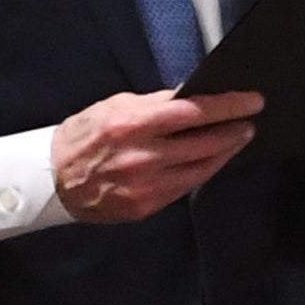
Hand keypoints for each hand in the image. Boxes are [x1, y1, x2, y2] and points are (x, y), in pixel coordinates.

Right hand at [52, 88, 263, 223]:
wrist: (53, 181)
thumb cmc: (82, 136)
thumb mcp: (113, 106)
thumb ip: (153, 104)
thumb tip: (190, 98)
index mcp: (132, 124)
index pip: (193, 112)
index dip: (228, 106)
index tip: (252, 101)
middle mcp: (142, 157)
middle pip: (204, 143)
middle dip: (233, 130)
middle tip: (250, 121)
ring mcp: (145, 185)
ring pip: (201, 168)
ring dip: (224, 152)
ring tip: (238, 139)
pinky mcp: (146, 206)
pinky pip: (185, 187)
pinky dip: (203, 171)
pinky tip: (212, 161)